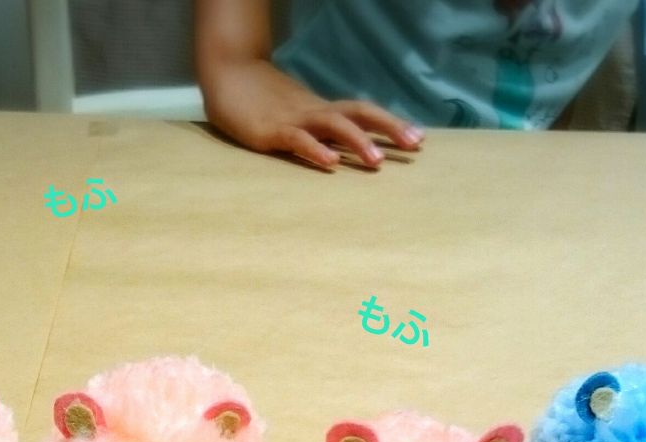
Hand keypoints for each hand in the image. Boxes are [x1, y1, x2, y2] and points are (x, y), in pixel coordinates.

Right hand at [202, 59, 422, 168]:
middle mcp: (315, 111)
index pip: (363, 113)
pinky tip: (331, 163)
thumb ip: (316, 129)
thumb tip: (341, 147)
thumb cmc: (260, 100)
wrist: (228, 74)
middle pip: (360, 113)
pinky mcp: (272, 131)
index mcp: (322, 109)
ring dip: (358, 142)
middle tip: (415, 144)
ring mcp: (295, 119)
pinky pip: (298, 140)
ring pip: (334, 126)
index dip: (390, 123)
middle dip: (389, 128)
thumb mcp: (295, 114)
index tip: (418, 137)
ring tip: (378, 161)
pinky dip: (316, 151)